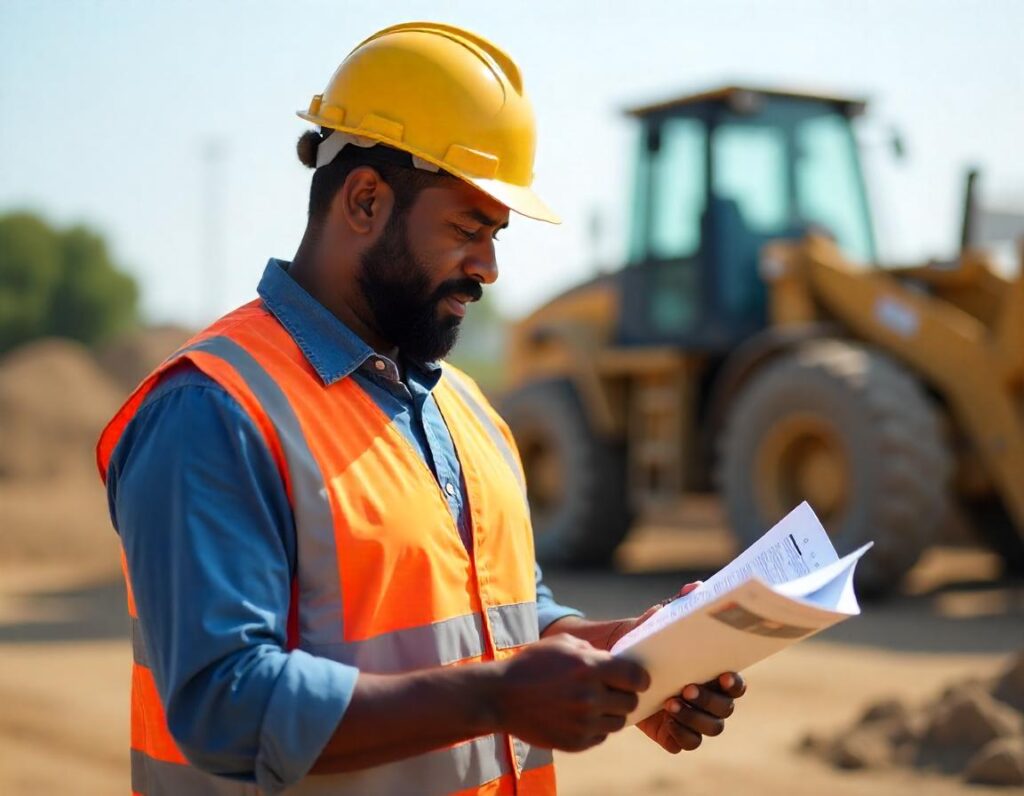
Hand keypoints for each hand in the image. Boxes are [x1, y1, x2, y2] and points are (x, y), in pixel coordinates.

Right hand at [494, 633, 650, 751]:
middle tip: (611, 690)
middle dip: (624, 694)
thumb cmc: (532, 664)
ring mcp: (583, 722)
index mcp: (589, 667)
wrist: (501, 696)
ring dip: (611, 712)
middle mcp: (590, 697)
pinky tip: (578, 715)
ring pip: (618, 722)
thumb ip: (593, 651)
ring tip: (593, 703)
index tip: (636, 679)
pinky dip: (595, 727)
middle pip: (630, 702)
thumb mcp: (562, 644)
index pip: (636, 677)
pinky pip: (601, 736)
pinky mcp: (576, 742)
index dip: (640, 678)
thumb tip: (615, 660)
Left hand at [616, 581, 746, 753]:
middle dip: (709, 700)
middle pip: (726, 709)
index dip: (735, 683)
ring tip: (670, 703)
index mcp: (713, 674)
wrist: (618, 666)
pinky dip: (682, 734)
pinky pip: (688, 743)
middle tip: (686, 688)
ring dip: (695, 718)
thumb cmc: (648, 641)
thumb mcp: (659, 622)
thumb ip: (678, 605)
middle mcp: (710, 699)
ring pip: (712, 728)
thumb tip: (696, 587)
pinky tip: (666, 721)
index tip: (723, 675)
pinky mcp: (675, 734)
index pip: (736, 684)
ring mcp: (695, 719)